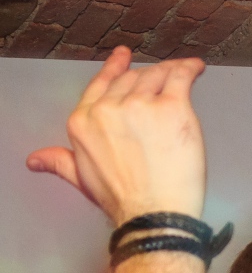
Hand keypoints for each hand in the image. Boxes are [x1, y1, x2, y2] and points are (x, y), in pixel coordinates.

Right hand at [27, 46, 206, 225]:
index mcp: (85, 122)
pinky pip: (181, 78)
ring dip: (170, 73)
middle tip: (162, 77)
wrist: (153, 214)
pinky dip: (190, 70)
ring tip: (182, 73)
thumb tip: (35, 161)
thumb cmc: (122, 202)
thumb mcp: (82, 179)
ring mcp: (142, 105)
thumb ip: (61, 161)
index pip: (101, 84)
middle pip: (132, 80)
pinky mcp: (172, 108)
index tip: (123, 57)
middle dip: (147, 78)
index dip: (115, 69)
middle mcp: (109, 108)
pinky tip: (195, 68)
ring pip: (156, 76)